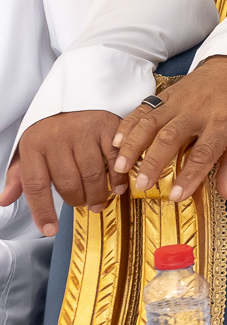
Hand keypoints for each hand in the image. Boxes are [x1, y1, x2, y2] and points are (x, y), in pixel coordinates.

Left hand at [2, 111, 122, 236]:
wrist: (75, 94)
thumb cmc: (51, 129)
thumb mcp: (29, 149)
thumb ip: (19, 176)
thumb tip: (5, 200)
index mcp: (33, 145)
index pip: (36, 185)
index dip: (42, 211)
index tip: (50, 230)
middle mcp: (57, 138)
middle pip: (68, 182)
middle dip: (77, 201)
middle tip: (84, 206)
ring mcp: (83, 131)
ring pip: (92, 174)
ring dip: (98, 194)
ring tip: (100, 202)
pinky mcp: (107, 126)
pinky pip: (114, 160)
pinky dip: (118, 177)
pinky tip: (117, 187)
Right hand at [112, 57, 226, 203]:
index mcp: (223, 122)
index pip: (204, 153)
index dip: (189, 176)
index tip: (176, 196)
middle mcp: (197, 111)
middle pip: (170, 137)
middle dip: (153, 162)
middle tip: (141, 185)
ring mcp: (179, 101)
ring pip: (150, 123)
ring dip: (133, 145)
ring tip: (120, 168)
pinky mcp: (166, 94)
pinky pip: (143, 109)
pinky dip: (128, 125)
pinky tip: (116, 142)